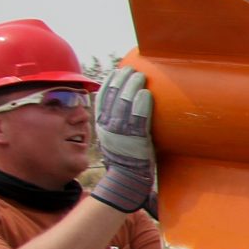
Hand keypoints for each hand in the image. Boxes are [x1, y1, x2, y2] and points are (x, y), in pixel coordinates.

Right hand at [91, 66, 155, 213]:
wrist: (127, 178)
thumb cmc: (125, 156)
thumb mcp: (113, 136)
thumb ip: (115, 122)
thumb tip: (124, 104)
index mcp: (101, 124)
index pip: (102, 98)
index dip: (109, 82)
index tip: (117, 71)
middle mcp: (108, 126)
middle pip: (112, 96)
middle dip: (122, 79)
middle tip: (132, 70)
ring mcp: (121, 132)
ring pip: (124, 104)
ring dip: (133, 87)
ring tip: (141, 76)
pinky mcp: (136, 139)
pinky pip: (138, 118)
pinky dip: (142, 104)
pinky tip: (146, 94)